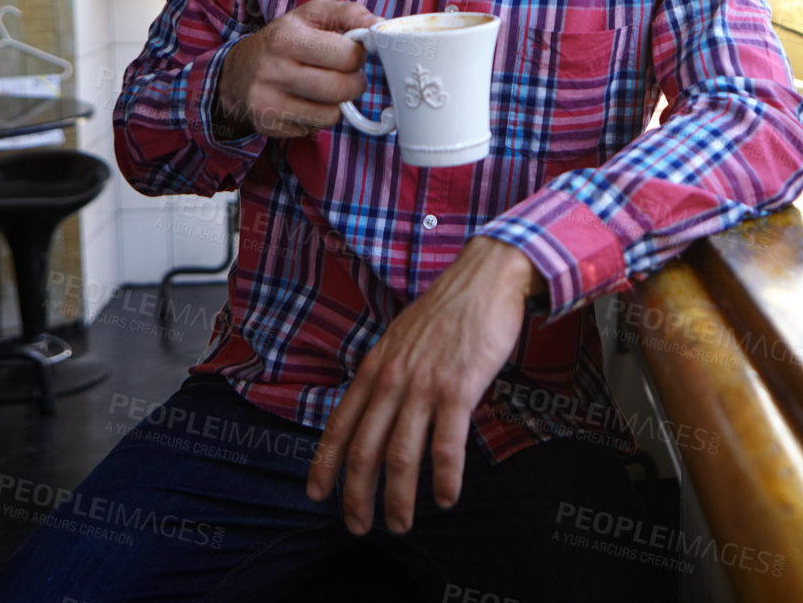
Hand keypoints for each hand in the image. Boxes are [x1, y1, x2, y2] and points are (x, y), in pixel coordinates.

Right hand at [214, 0, 377, 139]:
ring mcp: (268, 102)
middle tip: (347, 75)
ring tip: (325, 87)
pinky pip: (315, 128)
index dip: (358, 56)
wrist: (236, 73)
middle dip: (354, 83)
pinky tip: (307, 102)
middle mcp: (273, 70)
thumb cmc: (282, 40)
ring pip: (331, 114)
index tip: (352, 53)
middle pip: (341, 89)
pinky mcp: (270, 126)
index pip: (347, 56)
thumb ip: (348, 12)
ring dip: (338, 103)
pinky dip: (319, 117)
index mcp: (286, 38)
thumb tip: (380, 22)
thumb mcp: (310, 14)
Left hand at [306, 237, 542, 532]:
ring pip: (401, 456)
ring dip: (398, 498)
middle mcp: (392, 380)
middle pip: (365, 450)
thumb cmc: (449, 307)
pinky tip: (445, 498)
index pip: (339, 425)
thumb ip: (389, 372)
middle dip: (357, 496)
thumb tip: (382, 406)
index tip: (317, 495)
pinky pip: (446, 445)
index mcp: (374, 367)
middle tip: (358, 525)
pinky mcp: (458, 389)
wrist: (485, 278)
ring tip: (401, 523)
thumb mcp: (403, 337)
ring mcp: (424, 386)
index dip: (325, 464)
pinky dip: (443, 478)